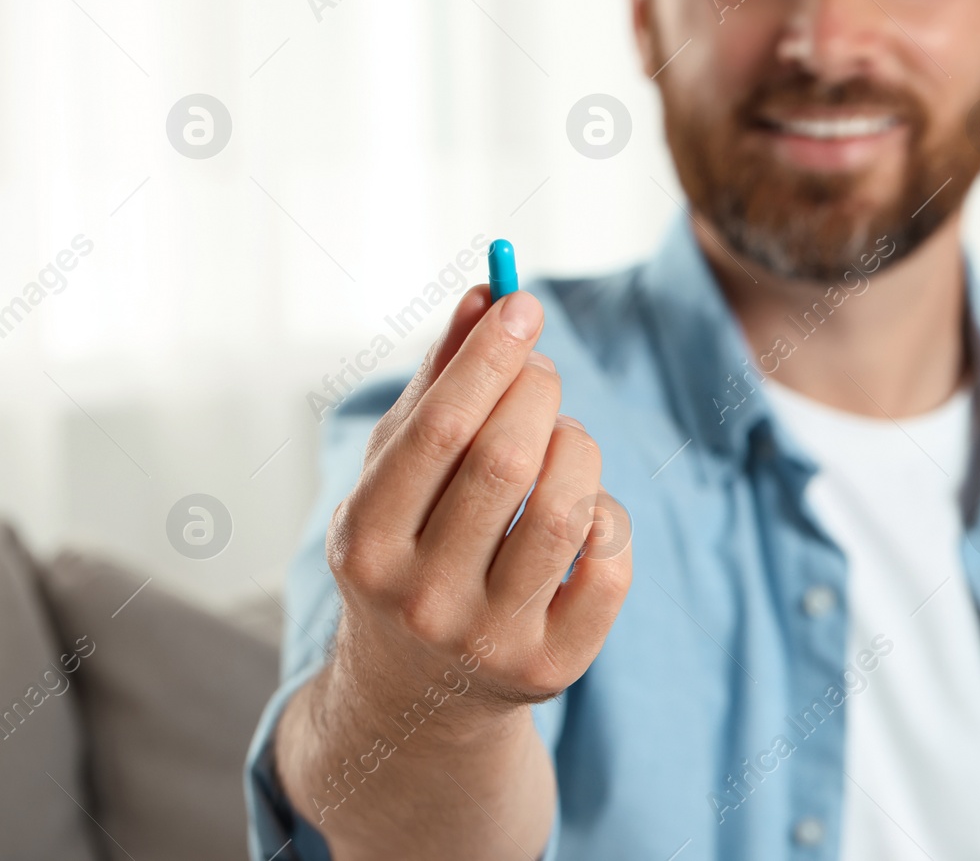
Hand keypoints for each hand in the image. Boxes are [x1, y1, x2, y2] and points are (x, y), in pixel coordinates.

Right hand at [323, 284, 631, 730]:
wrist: (418, 692)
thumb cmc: (411, 543)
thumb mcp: (398, 471)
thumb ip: (437, 382)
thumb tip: (484, 293)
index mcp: (365, 541)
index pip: (439, 430)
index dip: (490, 356)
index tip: (522, 304)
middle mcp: (421, 599)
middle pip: (507, 461)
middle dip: (538, 392)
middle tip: (542, 372)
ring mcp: (488, 640)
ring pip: (569, 509)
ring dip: (578, 447)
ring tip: (563, 440)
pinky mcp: (552, 668)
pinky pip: (610, 562)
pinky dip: (607, 514)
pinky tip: (581, 511)